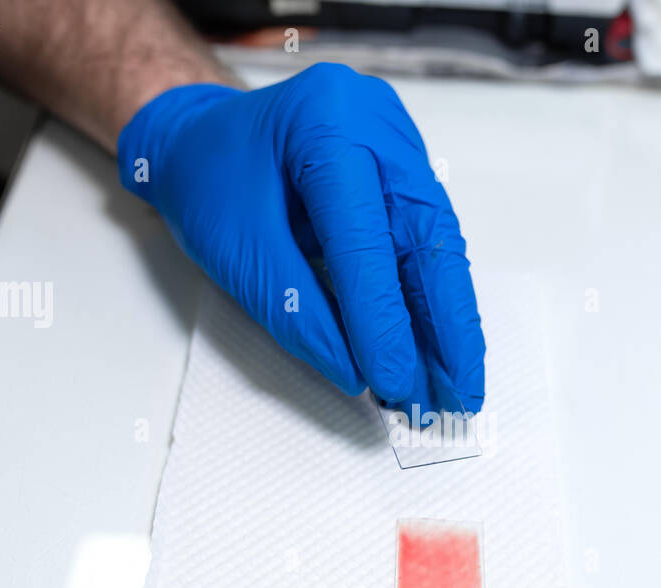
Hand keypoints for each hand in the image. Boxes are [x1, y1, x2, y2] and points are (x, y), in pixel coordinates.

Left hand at [117, 63, 484, 414]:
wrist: (200, 139)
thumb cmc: (207, 182)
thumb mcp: (237, 251)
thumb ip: (299, 312)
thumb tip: (357, 373)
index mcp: (325, 120)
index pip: (364, 238)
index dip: (383, 319)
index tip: (395, 381)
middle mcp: (375, 125)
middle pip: (426, 237)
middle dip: (447, 327)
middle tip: (460, 395)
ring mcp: (398, 147)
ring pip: (440, 246)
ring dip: (451, 324)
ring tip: (460, 387)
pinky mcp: (406, 175)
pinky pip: (429, 246)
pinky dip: (436, 305)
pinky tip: (445, 352)